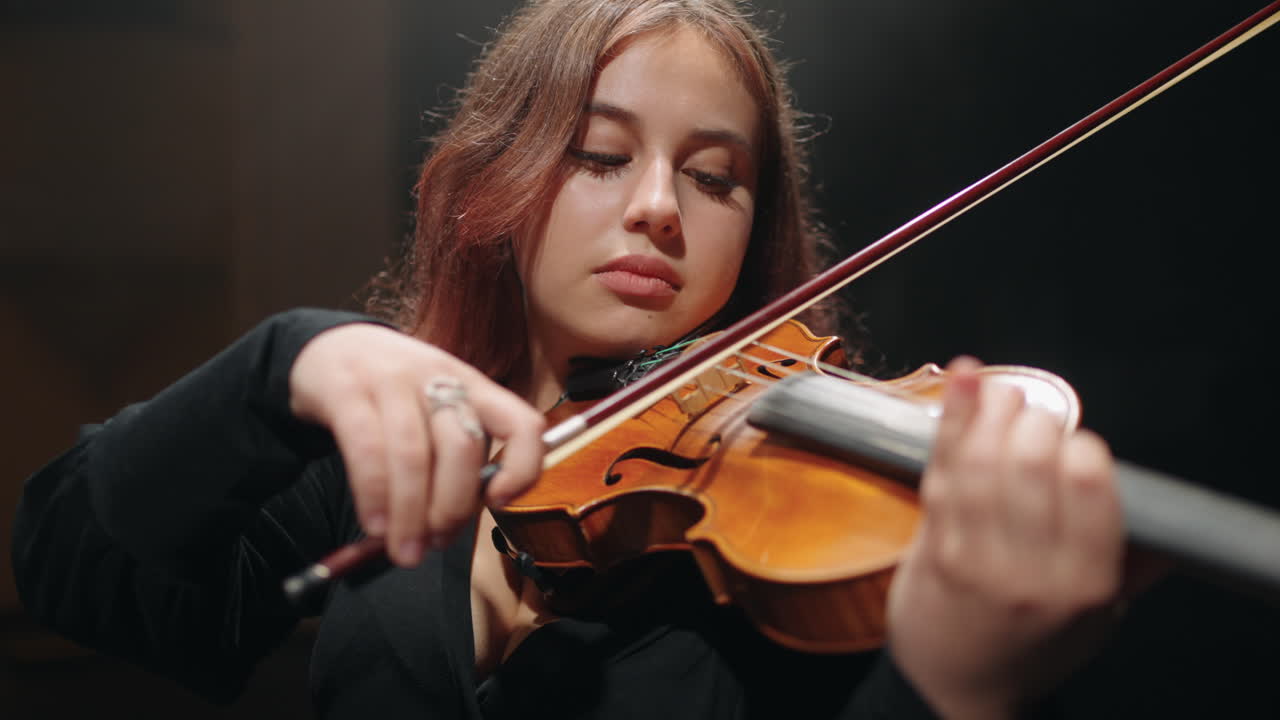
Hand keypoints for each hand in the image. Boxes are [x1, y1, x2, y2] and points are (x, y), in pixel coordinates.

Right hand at [288, 323, 544, 566]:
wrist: (328, 348)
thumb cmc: (392, 394)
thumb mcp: (436, 410)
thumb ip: (454, 457)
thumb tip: (451, 526)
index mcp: (474, 386)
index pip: (522, 422)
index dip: (523, 467)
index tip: (500, 502)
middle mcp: (438, 378)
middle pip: (462, 447)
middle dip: (453, 508)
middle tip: (436, 543)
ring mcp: (392, 381)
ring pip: (414, 454)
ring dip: (411, 514)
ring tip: (405, 550)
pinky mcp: (347, 390)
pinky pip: (366, 448)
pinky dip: (374, 494)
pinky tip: (376, 524)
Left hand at [887, 357, 1123, 717]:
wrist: (961, 686)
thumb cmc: (1034, 642)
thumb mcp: (1100, 615)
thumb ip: (1130, 561)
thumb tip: (1167, 515)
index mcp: (1086, 582)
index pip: (1091, 485)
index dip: (1081, 445)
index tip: (1074, 439)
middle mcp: (1032, 572)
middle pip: (1032, 463)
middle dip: (1035, 420)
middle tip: (1033, 414)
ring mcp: (976, 560)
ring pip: (983, 462)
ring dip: (991, 411)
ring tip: (999, 390)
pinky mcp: (933, 548)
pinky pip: (942, 470)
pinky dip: (951, 419)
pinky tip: (961, 382)